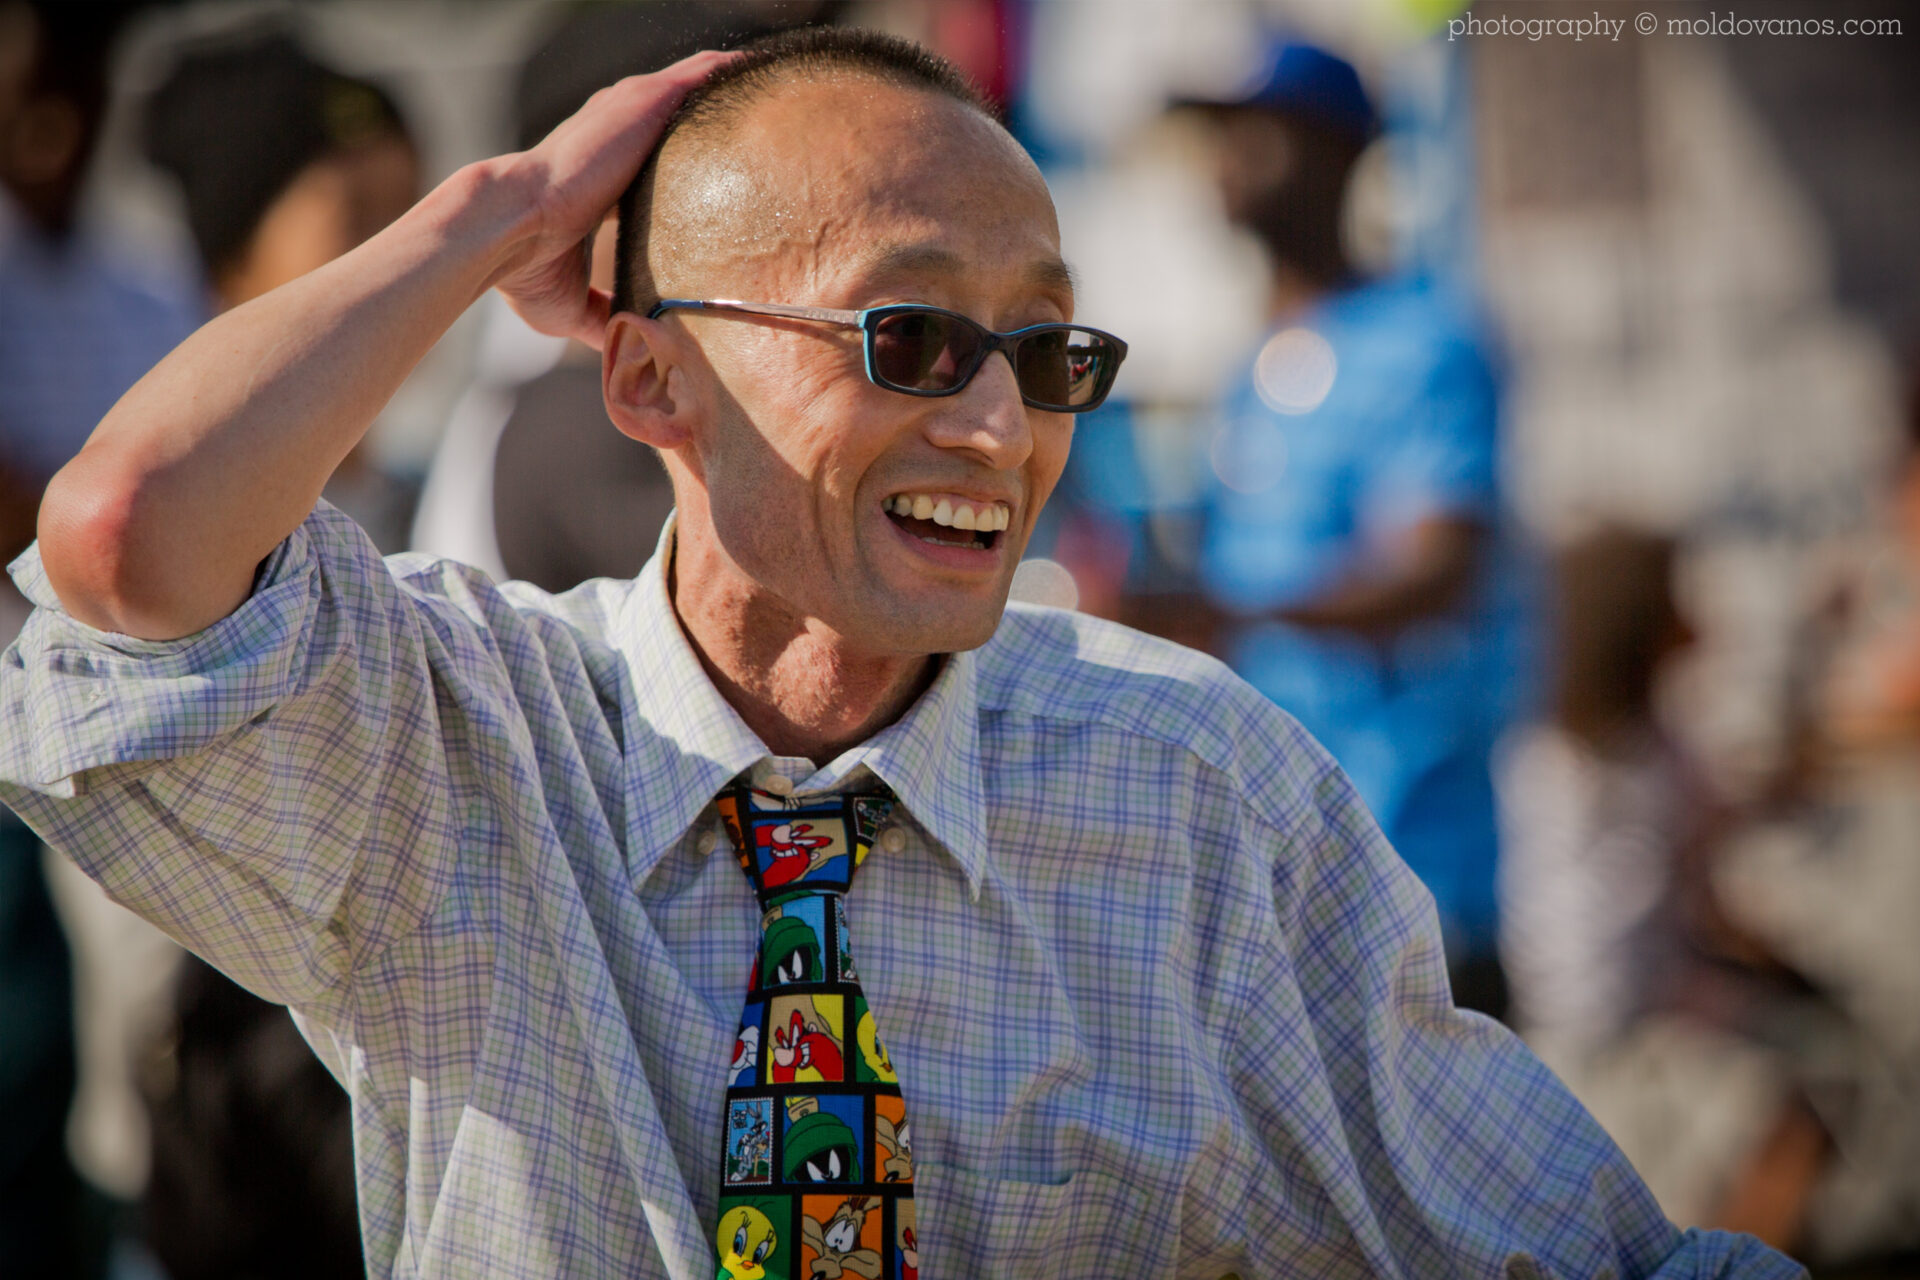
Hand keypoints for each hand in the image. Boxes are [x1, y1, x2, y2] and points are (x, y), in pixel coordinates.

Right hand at [491, 50, 735, 347]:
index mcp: (600, 184)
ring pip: (685, 90)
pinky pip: (695, 76)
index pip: (648, 166)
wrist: (507, 226)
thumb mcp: (570, 303)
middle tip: (757, 122)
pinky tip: (756, 68)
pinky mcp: (639, 104)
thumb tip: (624, 346)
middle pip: (668, 120)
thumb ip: (604, 315)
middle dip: (705, 119)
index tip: (712, 180)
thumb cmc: (523, 266)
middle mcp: (611, 143)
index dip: (677, 169)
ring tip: (768, 82)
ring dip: (721, 86)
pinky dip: (724, 71)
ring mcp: (624, 118)